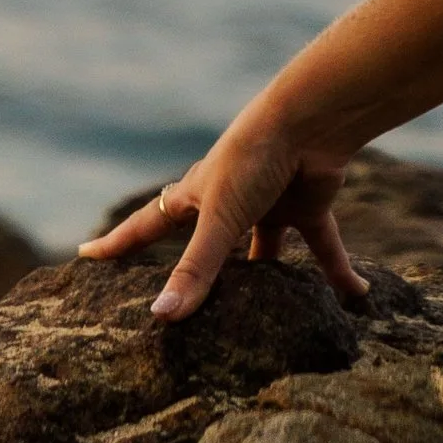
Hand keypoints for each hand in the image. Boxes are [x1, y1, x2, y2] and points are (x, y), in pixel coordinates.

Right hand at [77, 95, 368, 319]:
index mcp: (197, 195)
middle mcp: (229, 200)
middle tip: (168, 295)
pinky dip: (339, 272)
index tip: (84, 257)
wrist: (312, 118)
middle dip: (188, 265)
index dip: (118, 244)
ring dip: (269, 282)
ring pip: (264, 251)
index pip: (147, 225)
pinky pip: (324, 247)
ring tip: (265, 324)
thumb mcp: (219, 218)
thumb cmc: (255, 157)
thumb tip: (160, 320)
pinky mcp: (307, 204)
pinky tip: (357, 297)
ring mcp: (268, 203)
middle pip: (202, 241)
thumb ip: (195, 271)